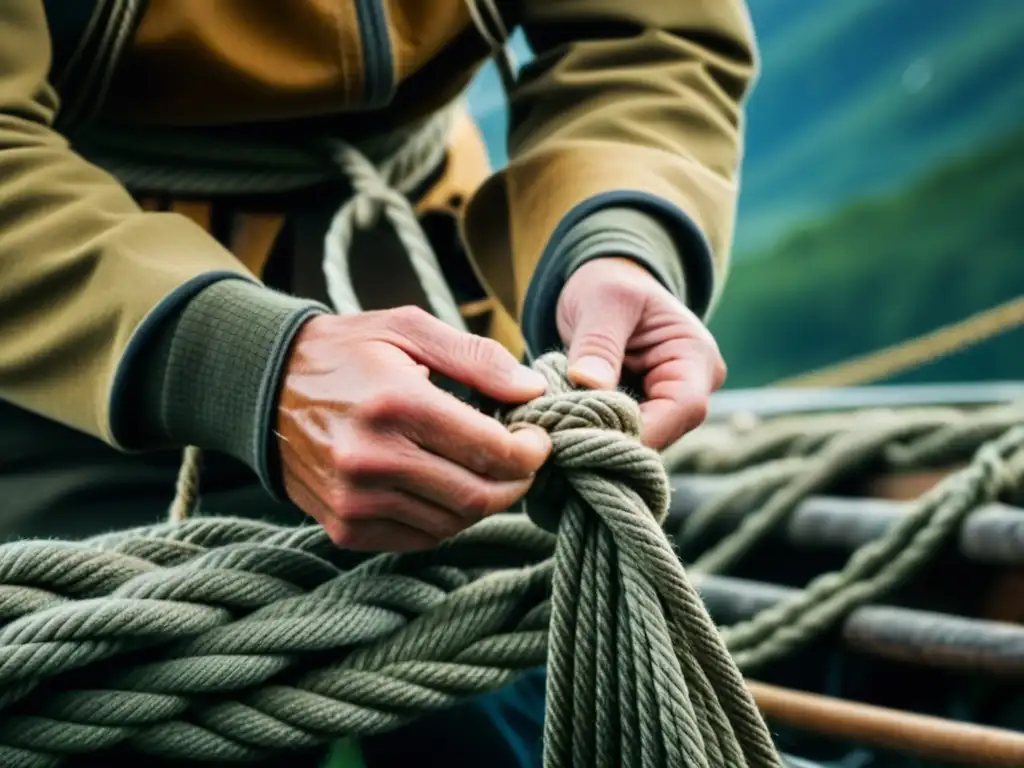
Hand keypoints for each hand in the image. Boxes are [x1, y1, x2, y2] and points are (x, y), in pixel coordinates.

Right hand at [276, 307, 551, 551]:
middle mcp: (372, 460)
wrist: (263, 386)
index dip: (530, 451)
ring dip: (482, 502)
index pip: (490, 449)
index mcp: (395, 404)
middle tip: (523, 461)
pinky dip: (445, 519)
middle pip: (478, 496)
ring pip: (453, 524)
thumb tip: (533, 390)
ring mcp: (355, 501)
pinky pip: (419, 539)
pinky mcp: (344, 527)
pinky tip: (443, 486)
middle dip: (516, 482)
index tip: (538, 438)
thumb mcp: (409, 329)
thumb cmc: (346, 351)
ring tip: (483, 470)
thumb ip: (477, 358)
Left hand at [556, 257, 725, 448]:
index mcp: (696, 355)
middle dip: (613, 438)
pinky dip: (595, 434)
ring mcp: (670, 404)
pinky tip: (566, 432)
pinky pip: (623, 435)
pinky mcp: (645, 413)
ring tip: (559, 433)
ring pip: (641, 441)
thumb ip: (598, 343)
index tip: (586, 434)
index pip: (682, 408)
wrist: (605, 285)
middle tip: (561, 439)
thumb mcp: (604, 300)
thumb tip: (587, 384)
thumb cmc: (610, 283)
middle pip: (663, 432)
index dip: (638, 429)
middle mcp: (693, 386)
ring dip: (600, 439)